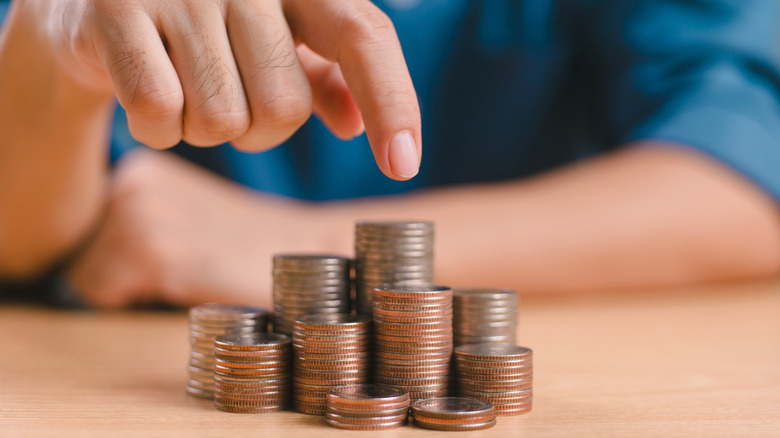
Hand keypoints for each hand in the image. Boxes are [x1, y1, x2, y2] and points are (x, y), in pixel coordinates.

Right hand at [27, 0, 420, 178]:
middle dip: (258, 131)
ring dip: (206, 131)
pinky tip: (147, 100)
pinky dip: (158, 129)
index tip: (403, 164)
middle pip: (285, 106)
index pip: (364, 36)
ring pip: (223, 120)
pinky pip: (160, 114)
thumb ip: (323, 77)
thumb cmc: (208, 27)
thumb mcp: (276, 43)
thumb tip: (358, 123)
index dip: (392, 103)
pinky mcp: (116, 9)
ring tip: (185, 90)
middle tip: (229, 103)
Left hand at [65, 148, 337, 307]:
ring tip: (192, 270)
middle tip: (188, 263)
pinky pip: (104, 293)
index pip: (89, 228)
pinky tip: (190, 281)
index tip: (179, 250)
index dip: (124, 253)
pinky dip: (139, 301)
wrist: (310, 251)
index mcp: (142, 166)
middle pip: (81, 252)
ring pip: (88, 275)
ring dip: (133, 287)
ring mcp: (141, 215)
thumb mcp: (187, 210)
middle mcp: (133, 181)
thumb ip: (140, 213)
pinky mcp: (152, 254)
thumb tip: (89, 253)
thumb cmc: (250, 243)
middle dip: (123, 271)